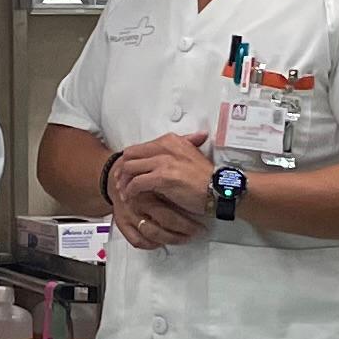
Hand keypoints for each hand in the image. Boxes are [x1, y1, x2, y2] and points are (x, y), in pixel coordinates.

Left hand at [109, 134, 214, 248]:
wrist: (218, 188)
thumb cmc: (206, 176)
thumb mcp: (192, 154)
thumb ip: (182, 147)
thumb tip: (185, 141)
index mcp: (170, 140)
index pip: (140, 147)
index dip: (130, 160)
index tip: (127, 172)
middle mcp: (165, 147)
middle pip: (130, 155)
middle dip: (122, 169)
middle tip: (120, 182)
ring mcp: (162, 162)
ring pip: (130, 168)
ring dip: (124, 182)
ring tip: (124, 193)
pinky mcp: (162, 177)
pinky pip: (136, 183)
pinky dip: (130, 191)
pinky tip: (131, 199)